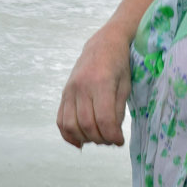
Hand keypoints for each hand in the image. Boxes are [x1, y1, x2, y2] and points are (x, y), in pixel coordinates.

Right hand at [56, 27, 131, 146]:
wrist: (103, 45)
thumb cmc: (119, 64)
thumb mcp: (125, 85)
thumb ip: (118, 109)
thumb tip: (112, 134)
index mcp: (101, 83)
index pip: (104, 119)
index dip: (112, 136)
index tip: (120, 141)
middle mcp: (81, 87)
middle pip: (87, 125)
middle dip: (101, 139)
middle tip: (111, 141)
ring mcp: (70, 90)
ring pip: (71, 125)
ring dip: (85, 139)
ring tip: (98, 138)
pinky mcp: (64, 94)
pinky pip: (60, 120)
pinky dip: (68, 135)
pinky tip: (80, 141)